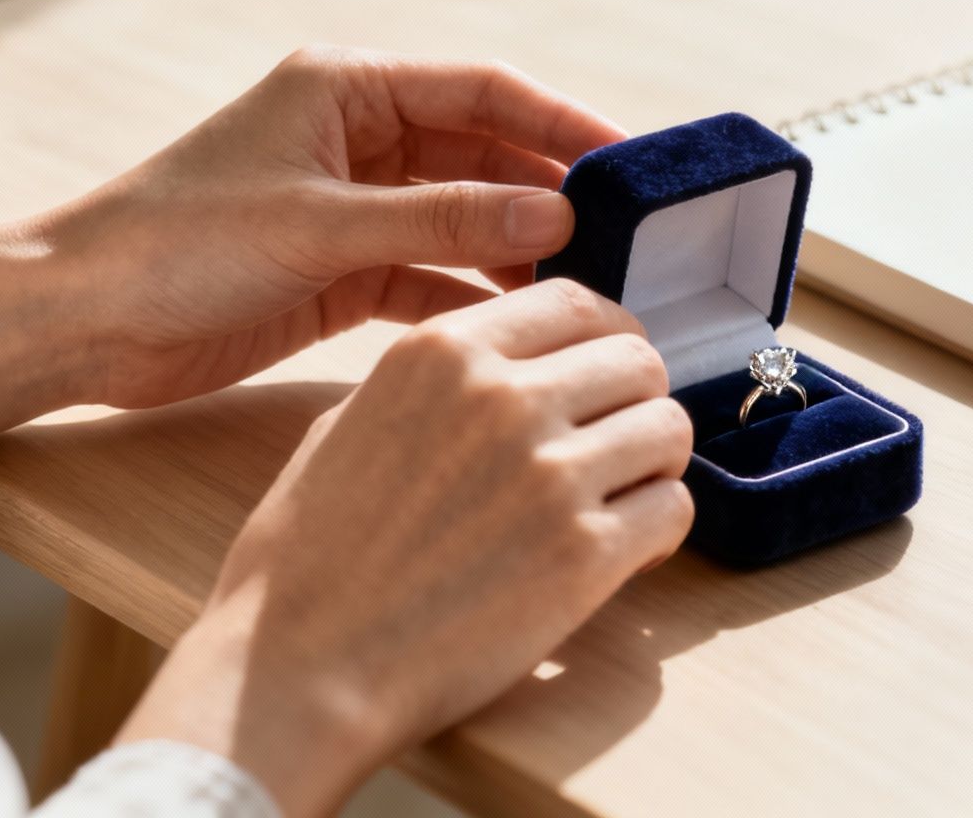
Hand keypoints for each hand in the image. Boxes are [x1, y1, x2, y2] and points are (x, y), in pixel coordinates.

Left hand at [57, 45, 625, 408]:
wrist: (77, 319)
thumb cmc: (177, 241)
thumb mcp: (320, 224)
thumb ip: (442, 221)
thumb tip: (556, 217)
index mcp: (350, 89)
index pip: (484, 91)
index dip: (561, 122)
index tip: (628, 161)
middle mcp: (360, 140)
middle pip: (484, 155)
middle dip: (550, 193)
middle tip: (625, 237)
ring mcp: (354, 207)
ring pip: (465, 220)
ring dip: (519, 251)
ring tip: (588, 288)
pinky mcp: (343, 271)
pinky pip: (432, 276)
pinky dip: (472, 297)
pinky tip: (520, 325)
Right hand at [118, 280, 695, 816]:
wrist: (298, 672)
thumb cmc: (307, 562)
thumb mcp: (349, 426)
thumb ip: (435, 384)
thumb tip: (507, 369)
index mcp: (441, 351)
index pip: (574, 301)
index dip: (607, 336)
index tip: (607, 374)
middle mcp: (503, 396)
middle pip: (637, 359)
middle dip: (638, 401)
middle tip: (621, 447)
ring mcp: (549, 473)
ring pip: (669, 427)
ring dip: (657, 464)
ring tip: (625, 501)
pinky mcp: (584, 553)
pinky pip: (674, 508)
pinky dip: (662, 530)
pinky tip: (628, 554)